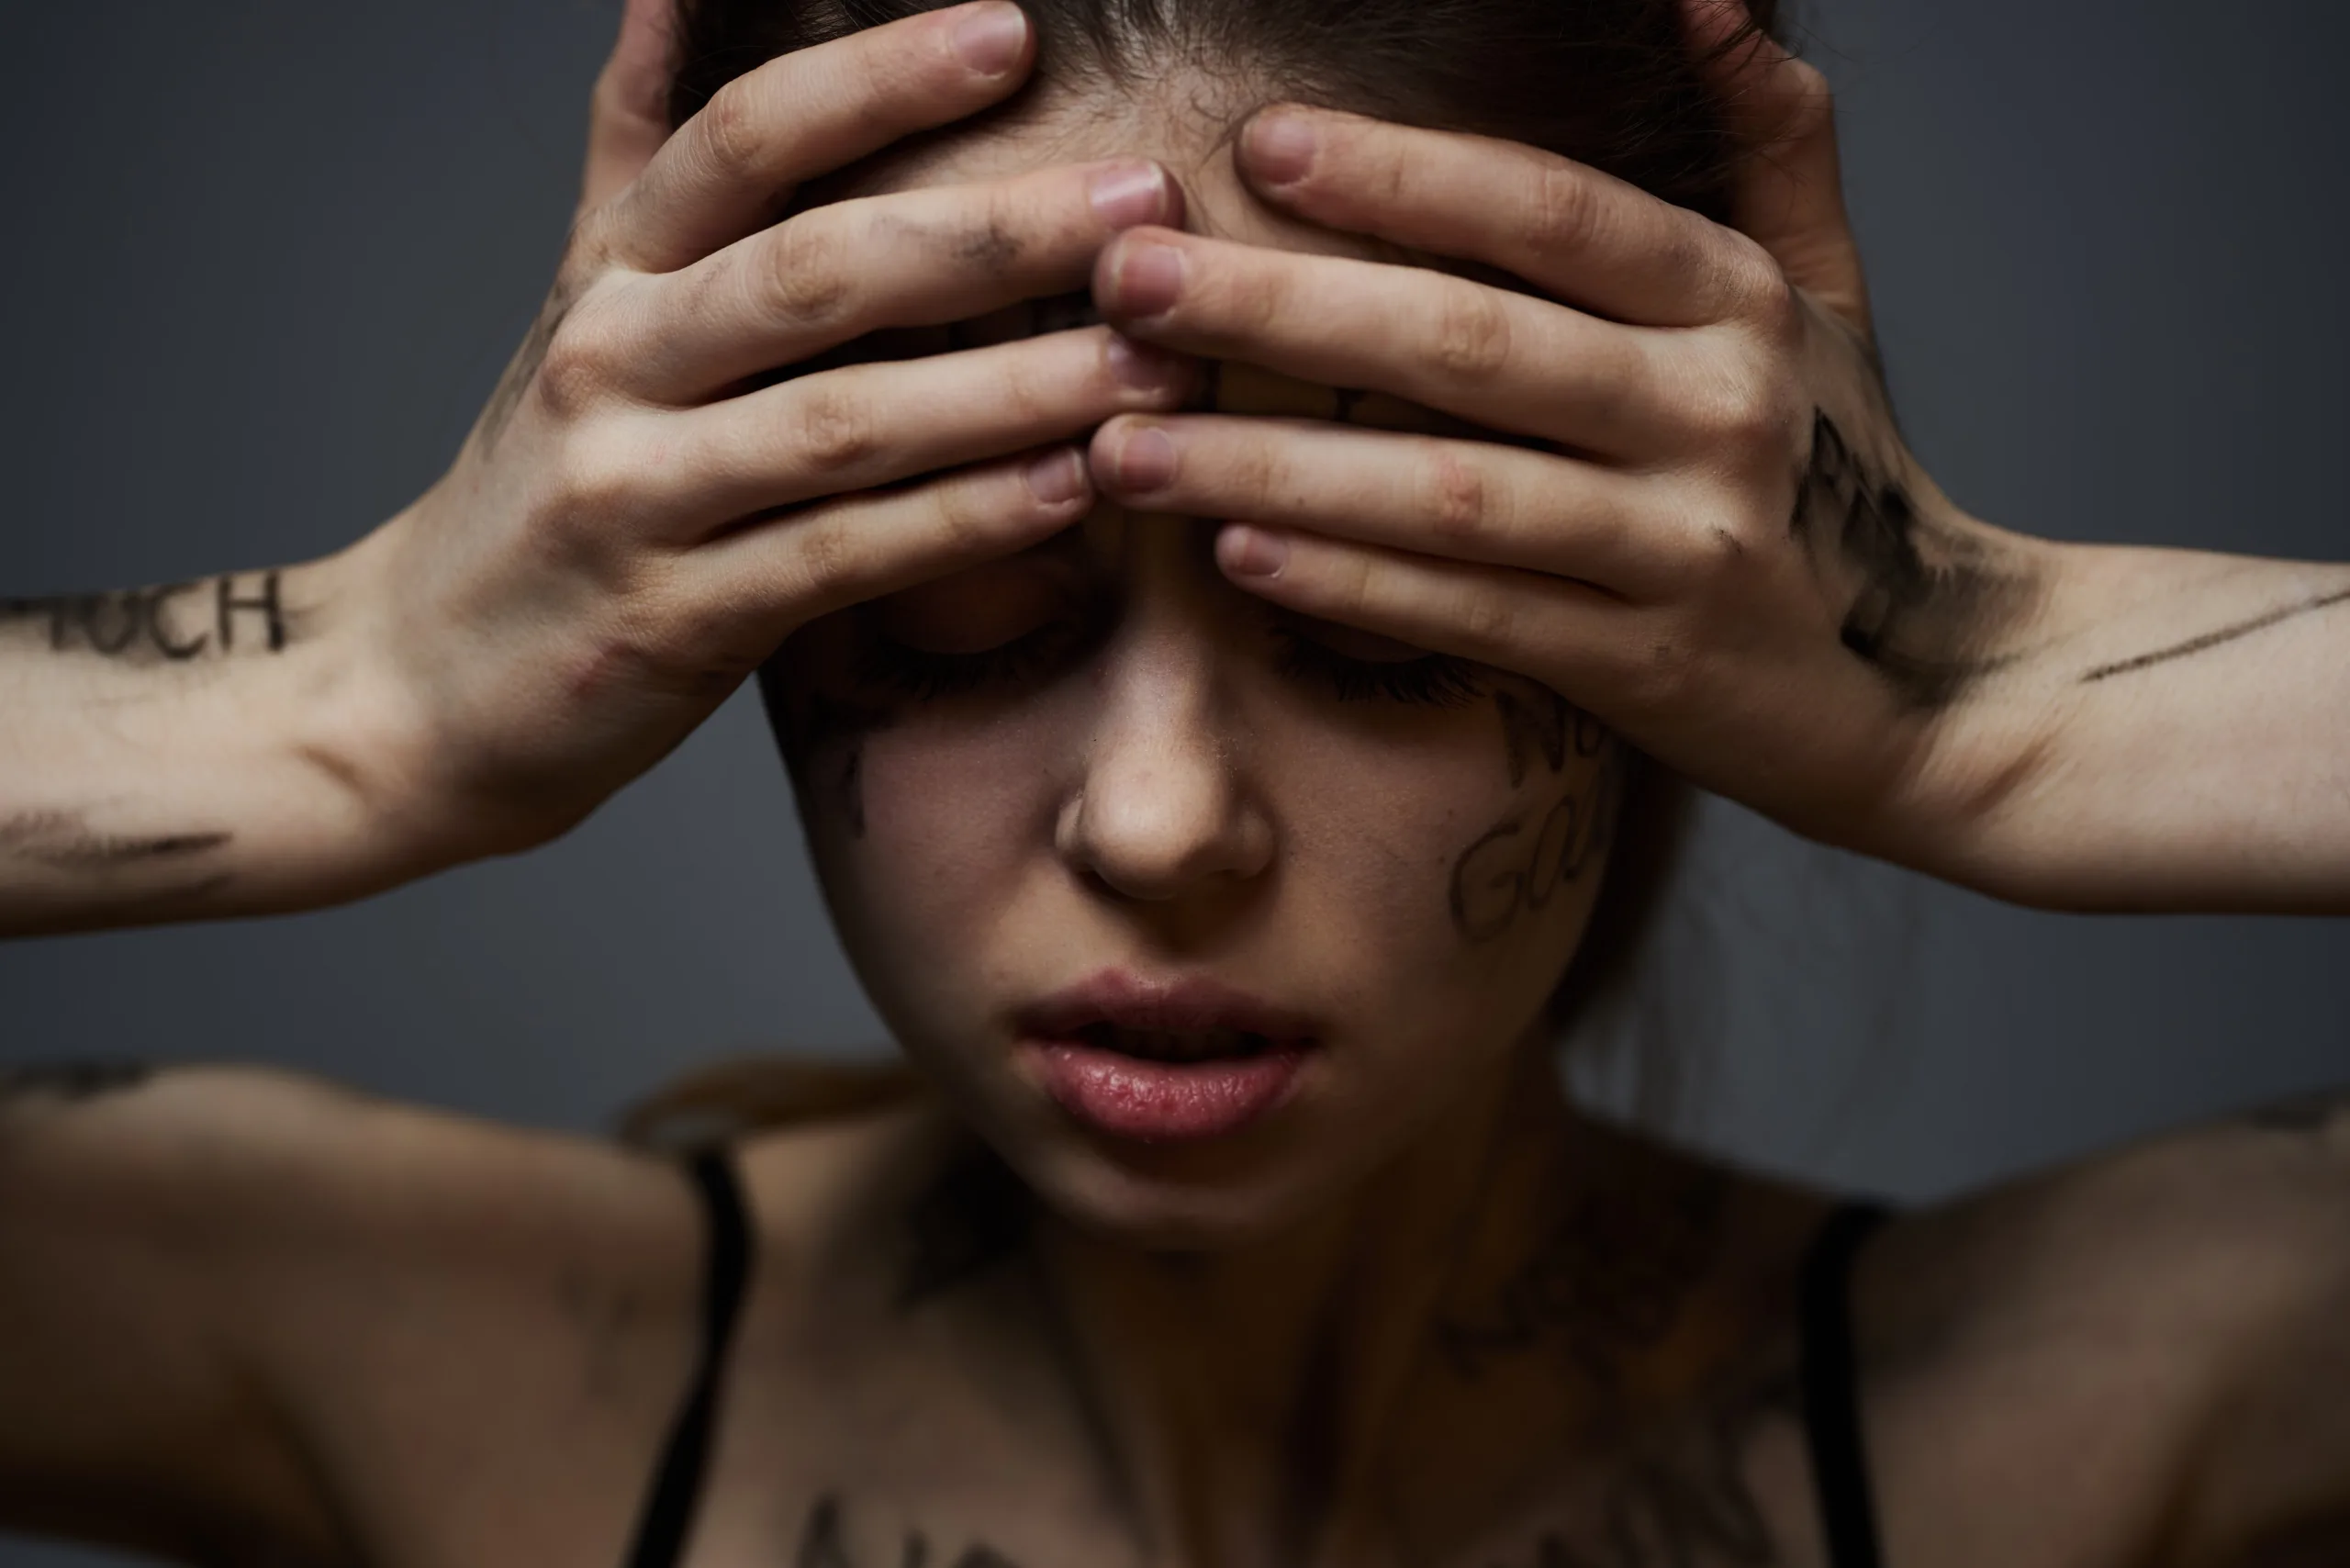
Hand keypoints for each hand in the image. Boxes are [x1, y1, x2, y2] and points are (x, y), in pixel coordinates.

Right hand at [342, 2, 1200, 859]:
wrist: (421, 684)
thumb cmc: (543, 483)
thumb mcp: (575, 307)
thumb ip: (632, 155)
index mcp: (605, 276)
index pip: (740, 142)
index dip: (874, 79)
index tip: (1009, 33)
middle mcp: (610, 365)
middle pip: (817, 270)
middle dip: (995, 231)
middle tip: (1147, 204)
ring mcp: (636, 496)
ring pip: (846, 421)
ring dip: (1013, 387)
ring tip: (1152, 362)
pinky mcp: (674, 620)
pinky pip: (844, 556)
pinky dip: (963, 520)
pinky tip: (1071, 488)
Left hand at [1079, 17, 2056, 881]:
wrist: (1930, 684)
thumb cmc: (1836, 469)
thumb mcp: (1821, 297)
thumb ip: (1770, 140)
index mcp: (1735, 303)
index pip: (1554, 215)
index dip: (1405, 174)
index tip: (1254, 145)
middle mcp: (1718, 412)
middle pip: (1472, 342)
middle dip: (1282, 308)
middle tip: (1125, 281)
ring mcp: (1686, 548)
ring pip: (1452, 494)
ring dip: (1276, 468)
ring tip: (1127, 446)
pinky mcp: (1650, 671)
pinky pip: (1475, 619)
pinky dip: (1354, 586)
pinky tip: (1236, 554)